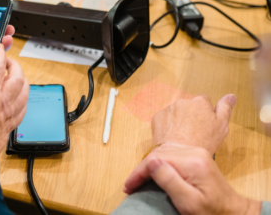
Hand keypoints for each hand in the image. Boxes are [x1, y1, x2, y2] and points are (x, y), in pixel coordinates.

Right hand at [0, 44, 28, 154]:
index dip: (0, 54)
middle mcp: (1, 102)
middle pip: (18, 77)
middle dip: (15, 65)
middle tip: (7, 62)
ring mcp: (8, 113)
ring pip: (25, 91)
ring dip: (22, 80)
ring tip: (15, 76)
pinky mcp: (11, 124)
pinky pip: (24, 108)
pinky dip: (24, 98)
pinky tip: (19, 97)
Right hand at [123, 143, 260, 214]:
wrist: (231, 212)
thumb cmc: (211, 212)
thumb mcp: (189, 202)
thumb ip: (169, 180)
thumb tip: (150, 162)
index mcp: (192, 162)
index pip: (156, 159)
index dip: (139, 172)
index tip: (128, 187)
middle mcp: (194, 151)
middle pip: (158, 153)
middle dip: (141, 169)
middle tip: (130, 185)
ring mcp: (196, 152)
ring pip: (162, 152)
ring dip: (148, 165)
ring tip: (138, 180)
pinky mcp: (195, 156)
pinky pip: (170, 154)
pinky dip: (157, 163)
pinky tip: (151, 172)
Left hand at [151, 94, 235, 154]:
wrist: (179, 154)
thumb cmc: (203, 143)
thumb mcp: (221, 126)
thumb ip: (225, 108)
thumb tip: (231, 96)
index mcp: (200, 102)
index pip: (204, 101)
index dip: (206, 114)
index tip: (205, 125)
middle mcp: (183, 101)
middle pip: (189, 106)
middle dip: (191, 116)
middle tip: (194, 132)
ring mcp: (169, 108)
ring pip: (176, 112)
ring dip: (179, 120)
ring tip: (183, 136)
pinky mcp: (157, 117)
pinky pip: (164, 119)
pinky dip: (167, 125)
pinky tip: (172, 136)